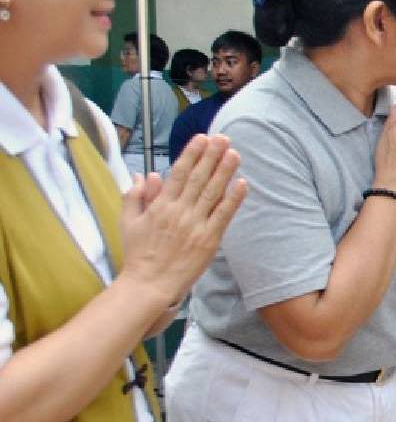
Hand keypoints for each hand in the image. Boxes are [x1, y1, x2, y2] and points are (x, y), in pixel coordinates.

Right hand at [119, 135, 246, 330]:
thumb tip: (145, 174)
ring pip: (213, 192)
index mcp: (160, 205)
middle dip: (212, 156)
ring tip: (234, 153)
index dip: (192, 154)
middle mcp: (179, 211)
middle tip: (224, 138)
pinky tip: (242, 183)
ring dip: (225, 171)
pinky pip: (223, 215)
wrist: (149, 284)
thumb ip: (135, 196)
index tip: (202, 138)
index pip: (179, 173)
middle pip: (199, 178)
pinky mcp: (209, 239)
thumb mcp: (127, 222)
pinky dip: (233, 198)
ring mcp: (195, 225)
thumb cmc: (138, 254)